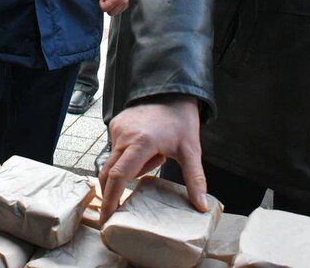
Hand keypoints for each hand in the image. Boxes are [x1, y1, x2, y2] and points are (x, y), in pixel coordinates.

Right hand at [98, 97, 206, 223]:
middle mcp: (124, 136)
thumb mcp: (191, 151)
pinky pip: (116, 149)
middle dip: (111, 193)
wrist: (172, 91)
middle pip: (109, 173)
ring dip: (129, 168)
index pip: (119, 177)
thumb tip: (201, 206)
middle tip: (114, 213)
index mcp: (140, 143)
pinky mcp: (114, 124)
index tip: (107, 218)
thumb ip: (195, 179)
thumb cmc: (181, 120)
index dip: (111, 199)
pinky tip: (146, 146)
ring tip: (157, 156)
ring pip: (115, 161)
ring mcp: (117, 129)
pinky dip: (127, 155)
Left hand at [99, 0, 128, 15]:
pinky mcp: (128, 4)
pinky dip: (117, 6)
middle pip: (111, 13)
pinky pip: (120, 10)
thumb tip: (104, 4)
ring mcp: (127, 4)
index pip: (105, 9)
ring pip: (116, 13)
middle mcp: (123, 3)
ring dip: (112, 7)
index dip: (101, 3)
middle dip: (107, 7)